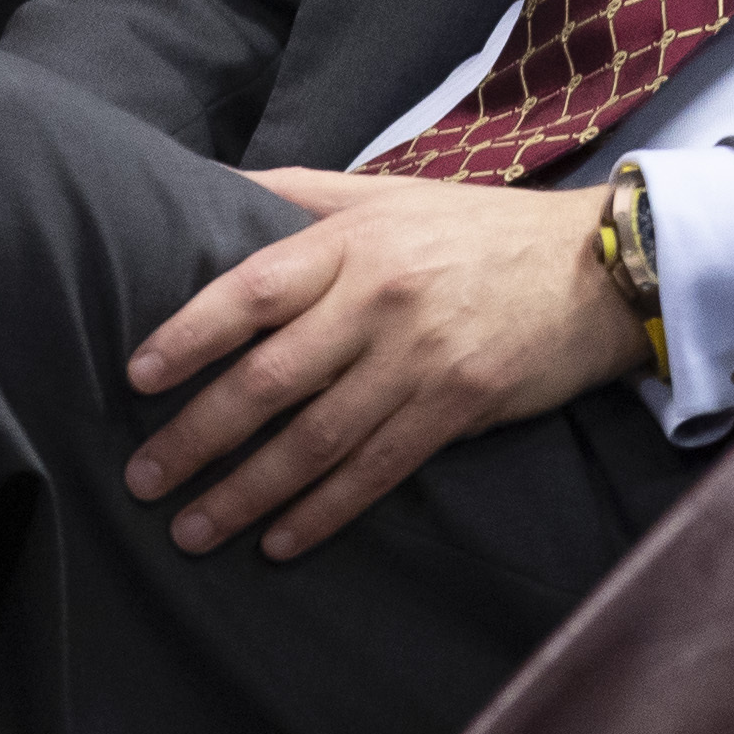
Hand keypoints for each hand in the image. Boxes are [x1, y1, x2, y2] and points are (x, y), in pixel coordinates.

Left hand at [121, 169, 647, 562]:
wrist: (596, 268)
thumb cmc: (478, 230)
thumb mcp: (389, 193)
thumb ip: (300, 195)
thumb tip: (208, 191)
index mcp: (357, 242)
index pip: (251, 291)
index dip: (189, 337)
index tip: (138, 379)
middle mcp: (382, 301)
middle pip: (270, 379)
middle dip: (197, 436)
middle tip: (143, 478)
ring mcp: (422, 360)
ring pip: (315, 440)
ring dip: (246, 493)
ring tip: (192, 529)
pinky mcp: (458, 407)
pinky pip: (377, 471)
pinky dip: (323, 512)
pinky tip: (279, 542)